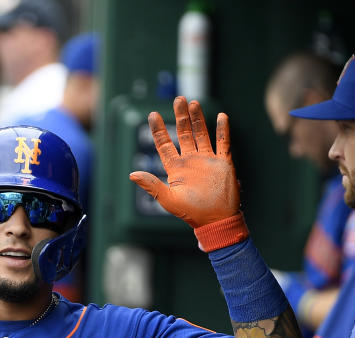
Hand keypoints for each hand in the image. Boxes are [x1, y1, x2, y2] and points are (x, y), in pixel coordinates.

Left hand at [130, 96, 240, 227]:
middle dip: (180, 116)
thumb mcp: (168, 199)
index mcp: (176, 168)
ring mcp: (207, 160)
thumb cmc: (191, 213)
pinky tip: (221, 116)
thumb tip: (131, 174)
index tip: (153, 115)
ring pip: (201, 134)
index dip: (158, 130)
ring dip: (197, 119)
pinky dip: (222, 130)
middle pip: (184, 133)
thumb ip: (151, 185)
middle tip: (178, 98)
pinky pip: (223, 143)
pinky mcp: (223, 163)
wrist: (216, 220)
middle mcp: (190, 161)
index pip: (165, 144)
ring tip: (192, 103)